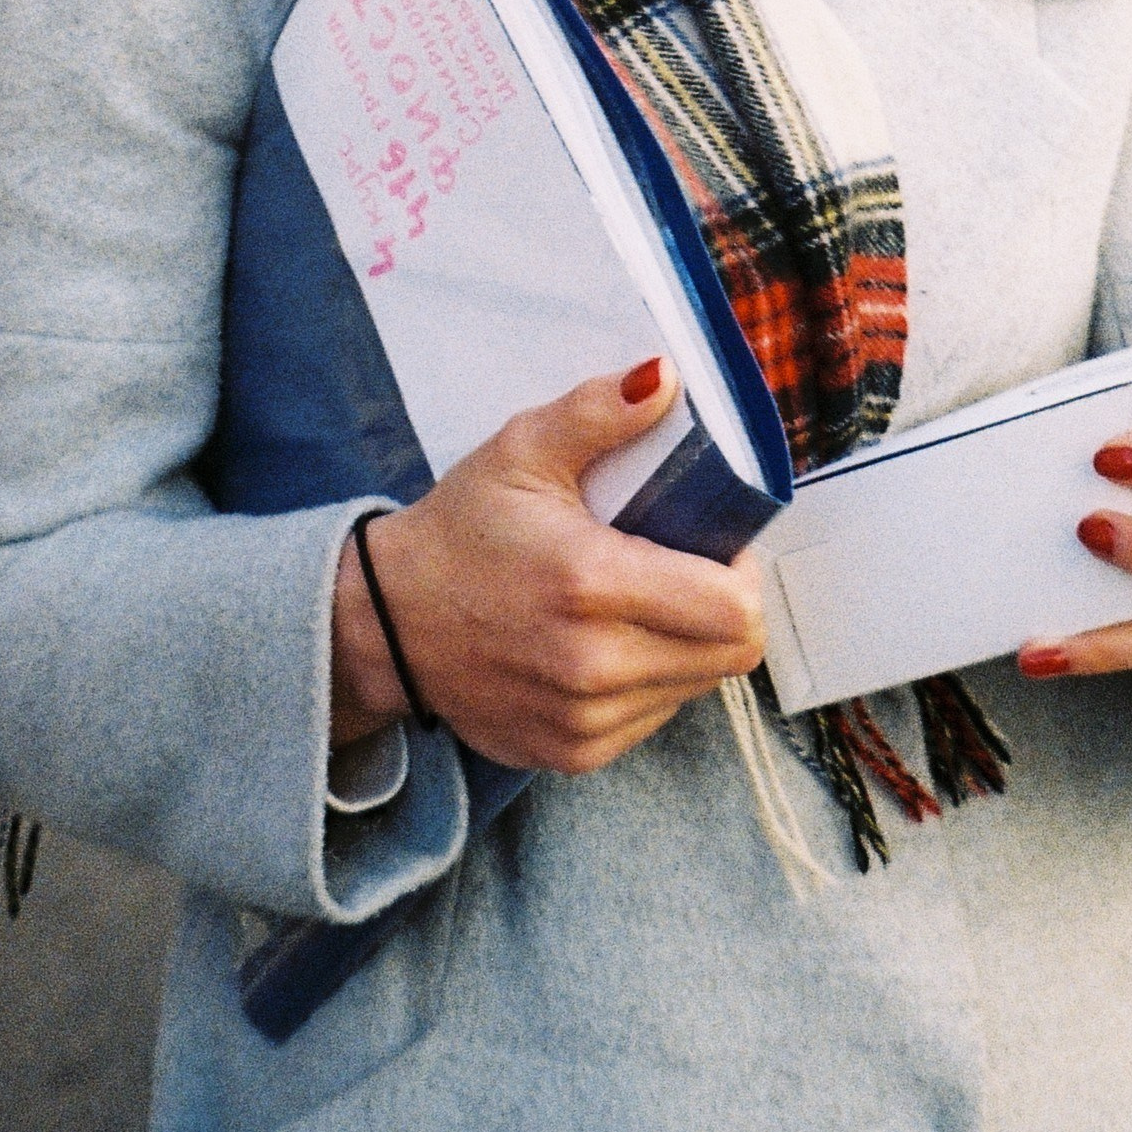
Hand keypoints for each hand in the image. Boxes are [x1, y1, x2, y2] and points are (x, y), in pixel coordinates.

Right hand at [330, 359, 764, 771]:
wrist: (387, 623)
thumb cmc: (460, 532)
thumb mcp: (522, 450)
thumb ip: (598, 412)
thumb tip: (665, 378)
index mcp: (589, 584)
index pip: (736, 611)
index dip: (743, 572)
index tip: (715, 543)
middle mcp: (592, 665)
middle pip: (730, 654)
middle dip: (724, 606)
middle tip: (685, 567)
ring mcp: (583, 720)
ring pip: (697, 688)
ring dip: (688, 644)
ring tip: (640, 602)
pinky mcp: (573, 753)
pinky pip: (654, 717)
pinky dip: (650, 680)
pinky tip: (610, 643)